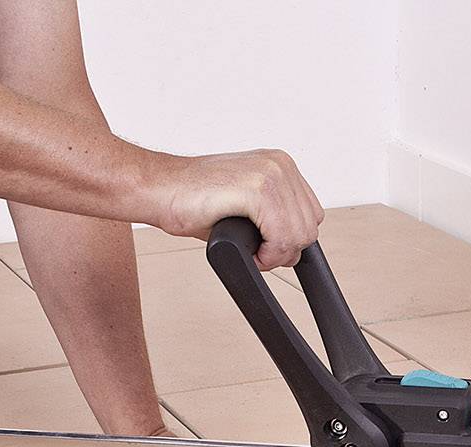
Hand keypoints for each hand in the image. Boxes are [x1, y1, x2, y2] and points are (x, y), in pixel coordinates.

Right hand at [150, 149, 324, 269]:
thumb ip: (273, 221)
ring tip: (250, 252)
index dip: (289, 240)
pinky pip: (282, 237)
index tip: (264, 247)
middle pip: (309, 227)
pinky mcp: (257, 190)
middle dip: (284, 250)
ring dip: (275, 255)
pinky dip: (268, 256)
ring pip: (299, 236)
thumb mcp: (245, 208)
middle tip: (256, 253)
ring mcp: (270, 174)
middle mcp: (279, 165)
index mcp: (279, 165)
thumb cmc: (192, 199)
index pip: (310, 215)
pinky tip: (249, 252)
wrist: (159, 189)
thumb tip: (293, 250)